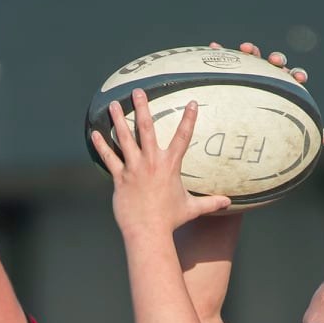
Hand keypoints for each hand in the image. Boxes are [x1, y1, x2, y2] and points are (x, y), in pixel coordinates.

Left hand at [91, 90, 230, 235]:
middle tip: (138, 90)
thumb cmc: (170, 221)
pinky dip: (101, 145)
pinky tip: (95, 133)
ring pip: (124, 138)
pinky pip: (108, 158)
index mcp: (170, 166)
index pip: (183, 137)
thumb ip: (210, 203)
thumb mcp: (192, 209)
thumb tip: (228, 203)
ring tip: (113, 103)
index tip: (192, 102)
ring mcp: (134, 169)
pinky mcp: (120, 178)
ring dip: (118, 119)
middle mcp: (151, 162)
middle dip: (142, 107)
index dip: (189, 119)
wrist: (149, 232)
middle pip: (146, 128)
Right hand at [209, 41, 323, 147]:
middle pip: (276, 63)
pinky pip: (227, 58)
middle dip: (277, 59)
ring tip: (245, 48)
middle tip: (275, 61)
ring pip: (253, 57)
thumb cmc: (270, 126)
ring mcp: (251, 70)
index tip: (299, 77)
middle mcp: (270, 75)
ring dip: (251, 51)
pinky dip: (221, 51)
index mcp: (285, 85)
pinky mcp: (233, 69)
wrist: (242, 123)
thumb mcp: (289, 130)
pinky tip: (214, 46)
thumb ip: (307, 129)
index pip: (294, 75)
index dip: (298, 74)